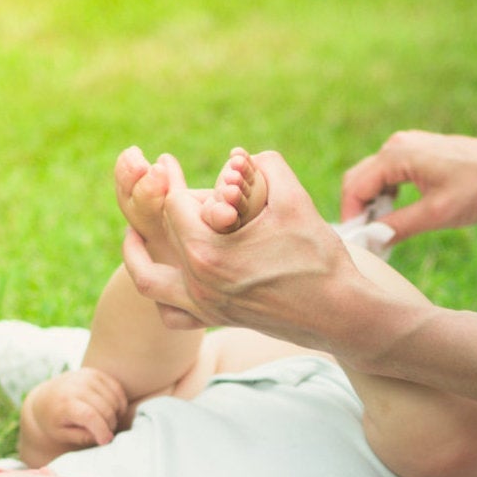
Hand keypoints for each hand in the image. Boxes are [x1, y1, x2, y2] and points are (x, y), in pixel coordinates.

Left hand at [19, 367, 128, 464]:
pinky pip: (117, 388)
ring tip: (106, 423)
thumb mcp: (62, 434)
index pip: (90, 416)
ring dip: (115, 415)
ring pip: (114, 399)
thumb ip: (83, 437)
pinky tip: (113, 411)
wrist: (43, 399)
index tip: (105, 441)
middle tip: (105, 433)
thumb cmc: (53, 420)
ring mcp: (86, 377)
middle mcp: (75, 386)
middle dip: (110, 425)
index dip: (102, 430)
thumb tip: (106, 437)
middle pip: (105, 409)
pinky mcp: (94, 373)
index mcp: (64, 403)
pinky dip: (119, 402)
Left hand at [118, 146, 388, 355]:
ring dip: (137, 255)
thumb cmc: (319, 257)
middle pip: (163, 232)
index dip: (178, 180)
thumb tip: (241, 156)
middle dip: (172, 205)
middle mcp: (198, 282)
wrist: (341, 314)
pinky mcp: (216, 320)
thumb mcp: (294, 199)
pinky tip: (168, 275)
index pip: (174, 203)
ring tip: (135, 235)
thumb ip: (264, 165)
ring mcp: (205, 306)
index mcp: (208, 251)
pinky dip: (160, 296)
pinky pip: (170, 314)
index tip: (177, 167)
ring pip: (148, 280)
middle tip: (174, 185)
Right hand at [338, 130, 476, 244]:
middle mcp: (397, 145)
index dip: (352, 218)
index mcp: (397, 154)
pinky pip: (393, 175)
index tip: (359, 245)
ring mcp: (410, 146)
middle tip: (372, 242)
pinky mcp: (422, 153)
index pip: (355, 187)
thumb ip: (397, 227)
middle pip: (360, 180)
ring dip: (376, 205)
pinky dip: (390, 197)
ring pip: (375, 179)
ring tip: (388, 233)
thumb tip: (369, 241)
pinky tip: (402, 216)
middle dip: (360, 211)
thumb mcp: (437, 214)